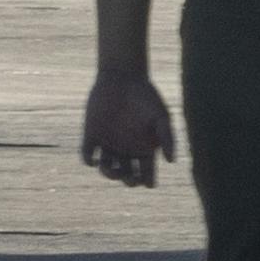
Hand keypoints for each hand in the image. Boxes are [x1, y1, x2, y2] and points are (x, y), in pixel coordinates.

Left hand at [83, 64, 178, 188]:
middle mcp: (126, 149)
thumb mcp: (161, 116)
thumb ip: (167, 137)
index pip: (146, 172)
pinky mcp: (91, 136)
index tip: (148, 183)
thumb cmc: (145, 96)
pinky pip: (87, 155)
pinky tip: (95, 161)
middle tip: (129, 177)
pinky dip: (89, 161)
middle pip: (126, 175)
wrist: (122, 77)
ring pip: (107, 169)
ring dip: (108, 174)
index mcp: (143, 147)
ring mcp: (108, 143)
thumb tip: (171, 161)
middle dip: (127, 180)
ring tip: (109, 168)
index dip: (147, 180)